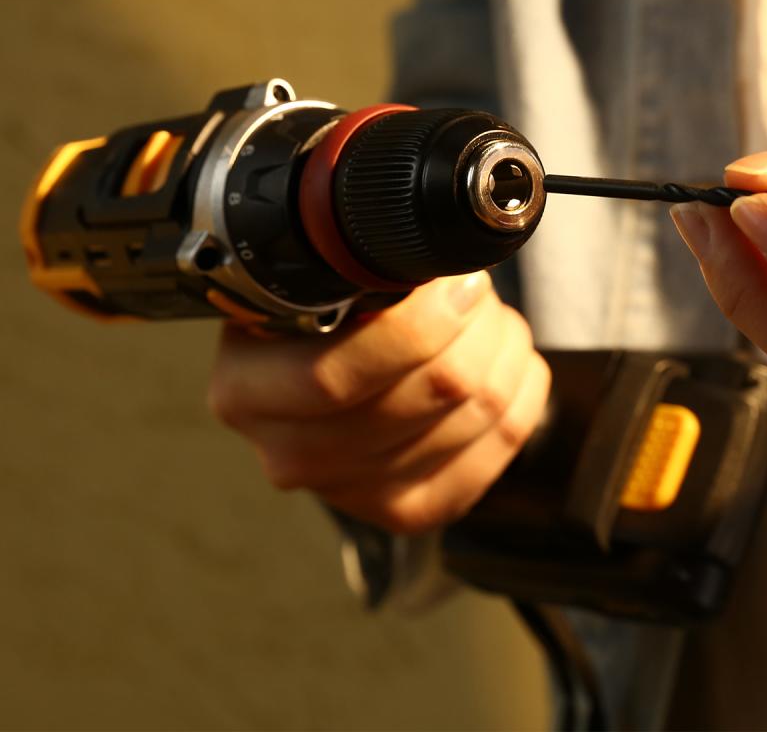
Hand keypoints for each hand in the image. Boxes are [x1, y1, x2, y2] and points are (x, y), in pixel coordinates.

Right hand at [207, 272, 549, 532]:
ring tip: (488, 319)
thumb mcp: (311, 280)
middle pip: (429, 392)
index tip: (455, 280)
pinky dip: (521, 385)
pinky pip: (504, 437)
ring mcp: (355, 490)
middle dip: (474, 324)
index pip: (338, 375)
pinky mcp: (413, 507)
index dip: (418, 325)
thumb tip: (430, 259)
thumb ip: (355, 273)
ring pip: (477, 409)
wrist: (331, 368)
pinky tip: (503, 359)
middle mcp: (290, 452)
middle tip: (474, 288)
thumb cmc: (325, 316)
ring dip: (502, 347)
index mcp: (246, 390)